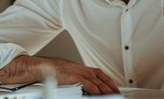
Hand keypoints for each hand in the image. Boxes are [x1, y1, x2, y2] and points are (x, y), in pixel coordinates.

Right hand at [0, 55, 118, 94]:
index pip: (104, 77)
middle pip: (104, 81)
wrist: (44, 67)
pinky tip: (99, 96)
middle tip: (118, 96)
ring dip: (107, 92)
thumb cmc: (56, 72)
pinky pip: (90, 86)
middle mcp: (86, 71)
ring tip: (112, 98)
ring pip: (99, 84)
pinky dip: (96, 91)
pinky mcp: (76, 78)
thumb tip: (87, 90)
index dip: (111, 85)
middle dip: (112, 90)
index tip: (117, 91)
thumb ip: (81, 81)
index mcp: (86, 70)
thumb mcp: (72, 74)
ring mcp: (81, 74)